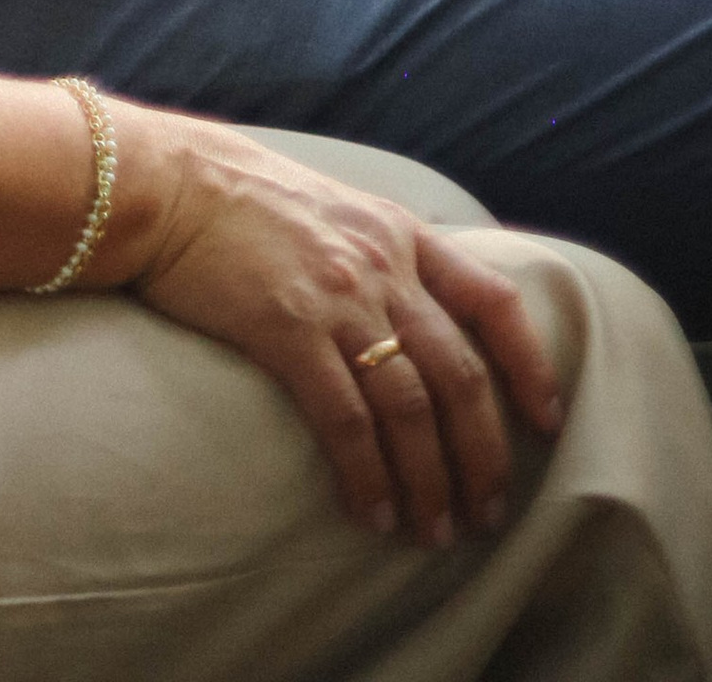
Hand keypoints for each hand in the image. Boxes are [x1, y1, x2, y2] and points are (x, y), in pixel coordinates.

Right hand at [118, 110, 563, 543]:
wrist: (165, 182)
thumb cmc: (237, 195)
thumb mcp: (331, 204)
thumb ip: (375, 249)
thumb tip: (409, 305)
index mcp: (398, 232)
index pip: (494, 300)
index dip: (530, 365)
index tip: (546, 420)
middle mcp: (381, 265)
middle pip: (462, 376)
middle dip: (484, 455)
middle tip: (486, 511)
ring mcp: (338, 298)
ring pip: (412, 409)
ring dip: (430, 481)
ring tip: (432, 529)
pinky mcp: (288, 330)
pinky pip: (346, 421)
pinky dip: (367, 475)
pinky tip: (370, 511)